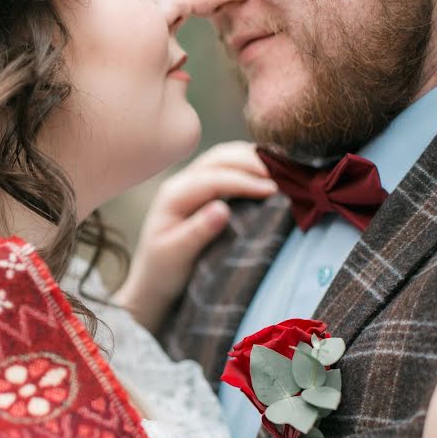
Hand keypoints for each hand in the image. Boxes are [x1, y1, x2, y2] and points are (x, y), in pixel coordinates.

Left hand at [113, 141, 276, 330]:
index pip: (211, 179)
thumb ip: (197, 232)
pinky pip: (227, 167)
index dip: (243, 181)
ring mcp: (191, 183)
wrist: (154, 280)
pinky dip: (249, 166)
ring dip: (252, 159)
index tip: (271, 190)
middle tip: (283, 176)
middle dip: (251, 162)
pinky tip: (269, 173)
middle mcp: (180, 183)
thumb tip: (221, 209)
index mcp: (172, 197)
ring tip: (281, 170)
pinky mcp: (203, 189)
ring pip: (223, 157)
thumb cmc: (164, 271)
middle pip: (218, 158)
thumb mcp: (176, 256)